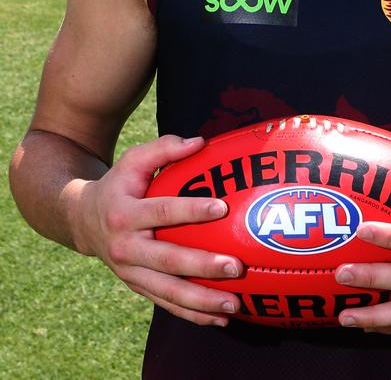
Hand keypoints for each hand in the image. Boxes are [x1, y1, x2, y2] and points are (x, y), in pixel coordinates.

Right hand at [75, 134, 242, 325]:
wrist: (83, 221)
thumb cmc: (120, 185)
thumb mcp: (133, 160)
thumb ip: (164, 148)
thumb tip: (200, 142)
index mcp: (124, 214)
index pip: (162, 212)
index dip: (191, 209)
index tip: (221, 207)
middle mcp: (126, 248)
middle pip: (168, 260)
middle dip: (203, 265)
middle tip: (236, 266)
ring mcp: (131, 273)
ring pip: (169, 292)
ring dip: (203, 301)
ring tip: (235, 304)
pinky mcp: (138, 288)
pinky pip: (167, 304)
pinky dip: (194, 314)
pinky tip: (221, 319)